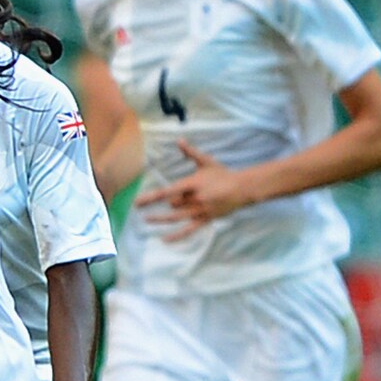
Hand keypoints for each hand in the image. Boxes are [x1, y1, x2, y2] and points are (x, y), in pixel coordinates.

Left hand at [135, 140, 251, 241]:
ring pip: (176, 217)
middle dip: (170, 201)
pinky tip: (164, 240)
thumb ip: (190, 152)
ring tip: (146, 220)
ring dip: (160, 219)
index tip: (137, 202)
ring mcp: (200, 211)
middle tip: (167, 199)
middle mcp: (195, 199)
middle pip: (173, 204)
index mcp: (193, 184)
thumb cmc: (223, 174)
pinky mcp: (206, 220)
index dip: (151, 198)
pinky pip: (188, 230)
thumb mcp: (206, 162)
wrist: (243, 188)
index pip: (167, 192)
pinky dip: (176, 236)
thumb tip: (179, 140)